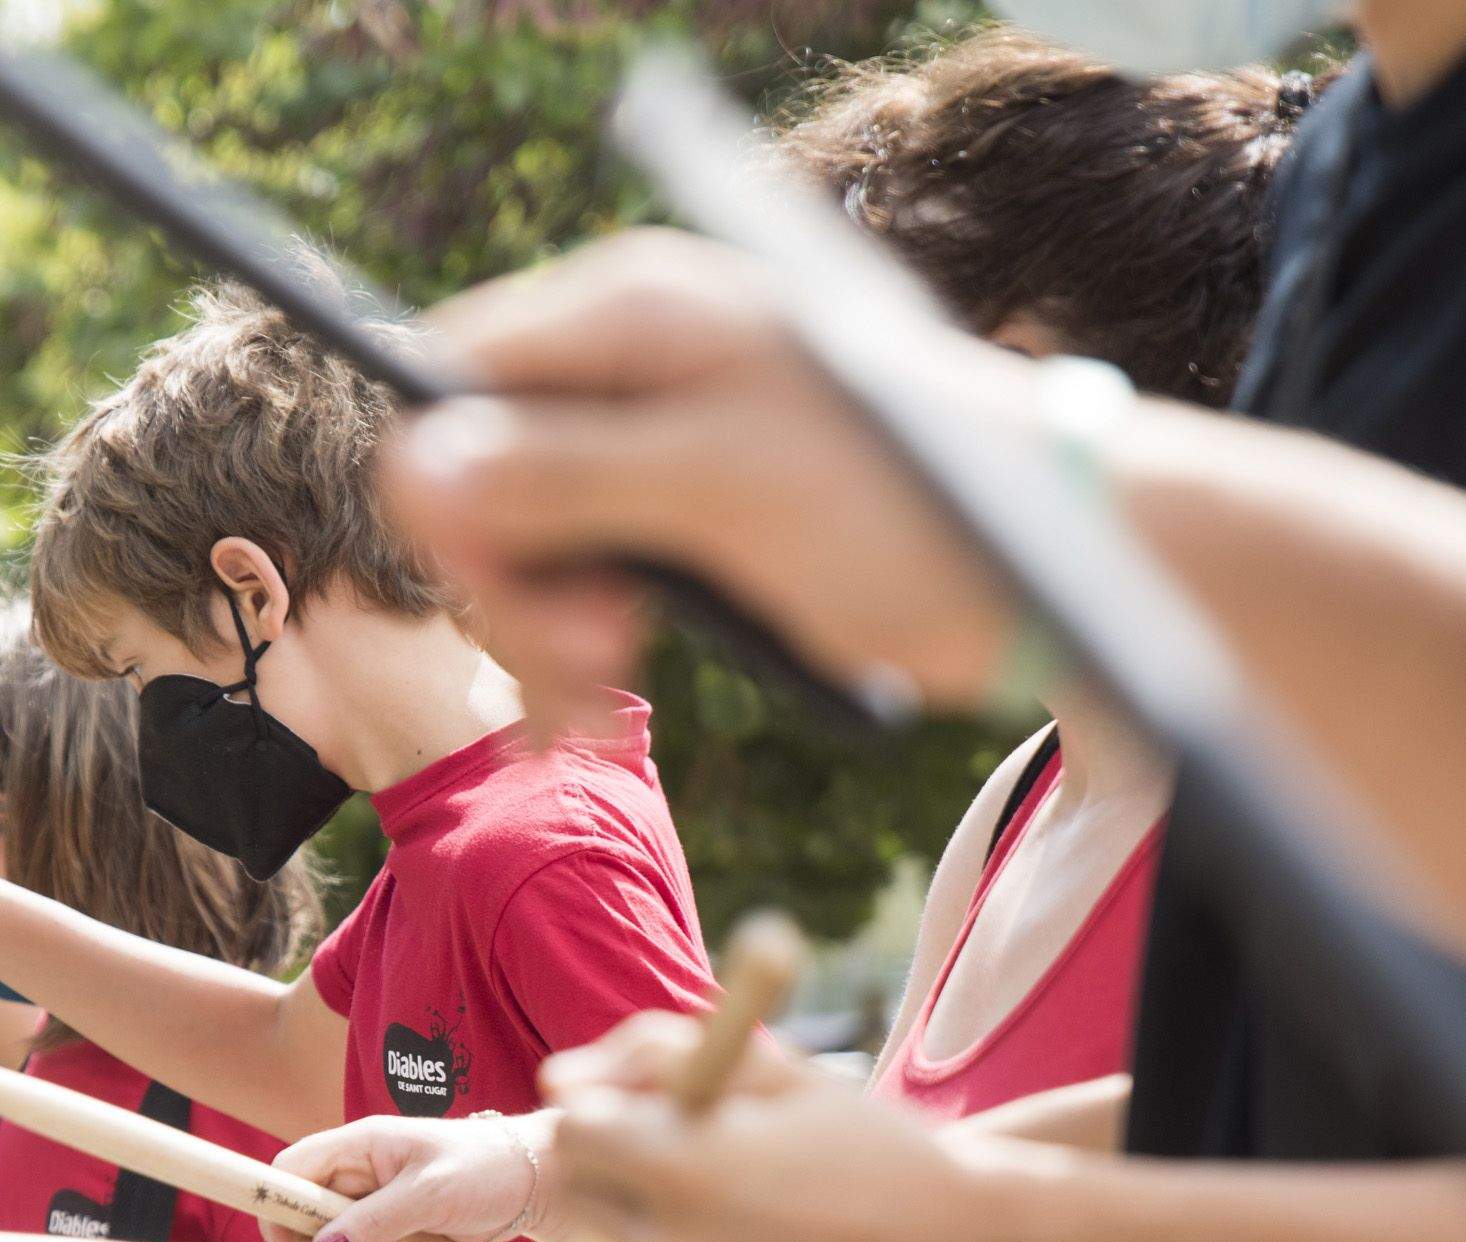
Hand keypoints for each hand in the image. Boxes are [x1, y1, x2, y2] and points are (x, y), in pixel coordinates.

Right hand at [266, 1113, 547, 1241]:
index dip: (277, 1207)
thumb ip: (376, 1221)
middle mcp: (363, 1167)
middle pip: (306, 1209)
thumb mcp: (431, 1194)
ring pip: (335, 1235)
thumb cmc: (489, 1168)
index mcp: (362, 1142)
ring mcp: (379, 1197)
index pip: (293, 1168)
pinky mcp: (397, 1223)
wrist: (539, 1181)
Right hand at [386, 231, 1039, 738]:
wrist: (1045, 573)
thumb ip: (566, 471)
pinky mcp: (692, 515)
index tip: (497, 581)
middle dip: (511, 583)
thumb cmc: (906, 509)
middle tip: (589, 666)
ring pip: (528, 538)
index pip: (456, 373)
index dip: (446, 489)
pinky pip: (590, 572)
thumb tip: (421, 463)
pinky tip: (607, 700)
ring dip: (546, 633)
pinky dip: (587, 643)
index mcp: (637, 310)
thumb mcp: (720, 489)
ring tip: (602, 708)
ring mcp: (662, 441)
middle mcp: (637, 360)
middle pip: (480, 471)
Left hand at [545, 1025, 1023, 1241]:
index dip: (606, 1112)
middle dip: (615, 1169)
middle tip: (683, 1156)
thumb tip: (557, 1077)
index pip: (574, 1131)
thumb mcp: (773, 1073)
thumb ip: (658, 1055)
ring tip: (724, 1204)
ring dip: (645, 1223)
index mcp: (682, 1166)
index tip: (647, 1110)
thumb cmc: (870, 1148)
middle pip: (581, 1197)